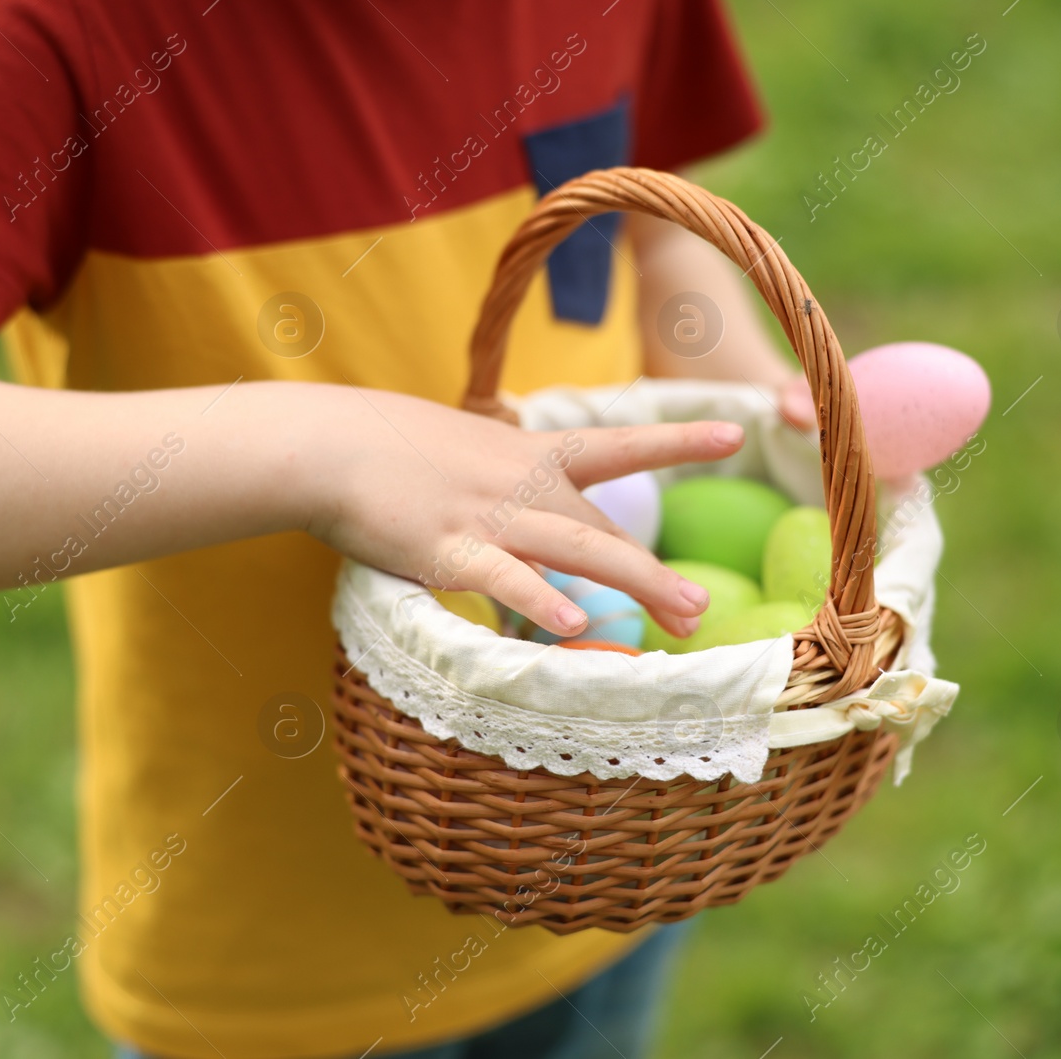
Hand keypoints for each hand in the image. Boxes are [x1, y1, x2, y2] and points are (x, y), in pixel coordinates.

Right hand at [301, 387, 745, 638]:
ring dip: (636, 582)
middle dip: (655, 572)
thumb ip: (503, 483)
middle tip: (701, 610)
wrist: (326, 444)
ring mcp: (488, 516)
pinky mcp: (448, 550)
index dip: (676, 439)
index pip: (615, 444)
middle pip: (604, 528)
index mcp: (527, 454)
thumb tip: (527, 516)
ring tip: (685, 615)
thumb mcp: (462, 453)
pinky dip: (540, 601)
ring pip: (577, 550)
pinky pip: (504, 578)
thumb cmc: (387, 450)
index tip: (734, 432)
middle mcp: (521, 484)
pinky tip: (575, 627)